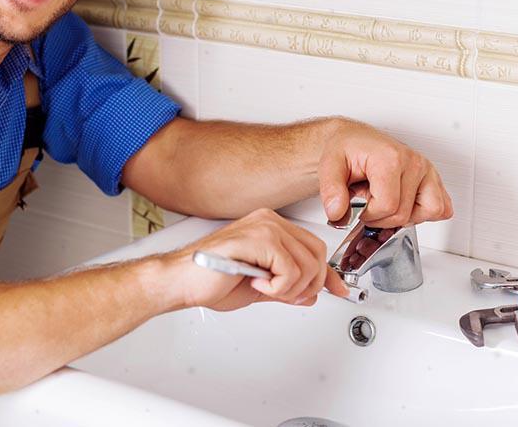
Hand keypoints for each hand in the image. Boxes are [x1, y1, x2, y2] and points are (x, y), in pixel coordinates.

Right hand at [163, 208, 349, 311]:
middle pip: (317, 255)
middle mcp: (269, 221)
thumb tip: (311, 294)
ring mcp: (263, 227)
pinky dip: (278, 286)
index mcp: (270, 227)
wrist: (180, 281)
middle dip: (308, 285)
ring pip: (307, 264)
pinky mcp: (256, 238)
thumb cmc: (209, 281)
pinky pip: (289, 270)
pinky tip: (256, 283)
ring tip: (265, 288)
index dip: (328, 274)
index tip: (337, 290)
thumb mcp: (260, 287)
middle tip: (285, 295)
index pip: (314, 247)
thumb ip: (287, 287)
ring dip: (290, 288)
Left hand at [318, 119, 452, 227]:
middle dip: (380, 217)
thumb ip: (330, 191)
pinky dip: (423, 212)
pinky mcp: (433, 178)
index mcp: (391, 158)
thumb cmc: (346, 150)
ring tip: (386, 202)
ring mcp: (426, 170)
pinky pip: (441, 207)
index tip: (357, 205)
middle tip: (367, 201)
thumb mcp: (329, 165)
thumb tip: (338, 213)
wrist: (354, 140)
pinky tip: (404, 204)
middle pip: (404, 214)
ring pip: (429, 212)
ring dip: (405, 216)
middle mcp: (413, 162)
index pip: (388, 206)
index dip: (368, 214)